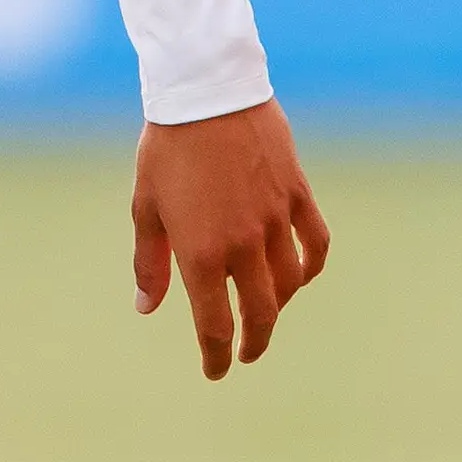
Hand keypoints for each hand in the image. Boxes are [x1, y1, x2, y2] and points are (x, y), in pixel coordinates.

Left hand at [130, 98, 330, 379]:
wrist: (206, 90)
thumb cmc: (166, 148)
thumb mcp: (146, 207)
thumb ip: (150, 262)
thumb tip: (147, 308)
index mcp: (200, 252)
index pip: (215, 324)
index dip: (216, 355)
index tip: (216, 371)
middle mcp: (242, 244)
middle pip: (260, 313)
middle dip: (253, 342)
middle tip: (245, 354)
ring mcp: (275, 219)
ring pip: (291, 283)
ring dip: (280, 306)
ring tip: (266, 311)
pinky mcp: (296, 194)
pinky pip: (315, 243)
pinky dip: (311, 267)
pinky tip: (301, 275)